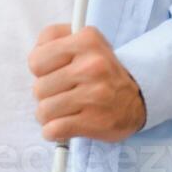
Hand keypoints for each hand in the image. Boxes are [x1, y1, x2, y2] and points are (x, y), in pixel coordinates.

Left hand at [28, 24, 146, 142]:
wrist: (137, 99)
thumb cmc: (102, 71)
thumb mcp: (85, 42)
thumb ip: (54, 39)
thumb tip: (34, 58)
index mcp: (87, 40)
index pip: (36, 59)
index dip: (41, 70)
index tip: (54, 72)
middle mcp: (92, 65)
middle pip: (38, 88)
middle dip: (47, 95)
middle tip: (64, 93)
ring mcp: (94, 94)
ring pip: (43, 111)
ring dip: (50, 115)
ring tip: (65, 110)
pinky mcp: (94, 121)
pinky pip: (53, 129)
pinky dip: (54, 132)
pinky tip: (65, 125)